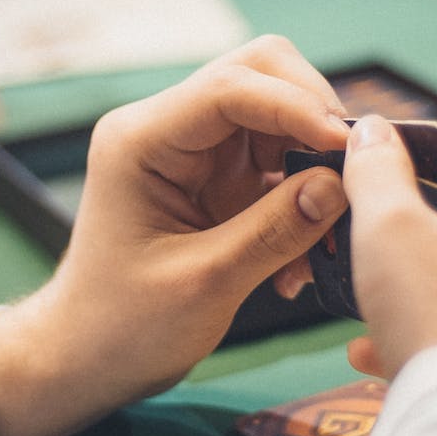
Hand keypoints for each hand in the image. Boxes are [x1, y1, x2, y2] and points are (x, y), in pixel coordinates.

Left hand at [0, 37, 350, 435]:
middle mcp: (167, 129)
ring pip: (278, 117)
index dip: (298, 106)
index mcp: (141, 140)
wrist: (87, 358)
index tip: (348, 146)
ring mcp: (194, 152)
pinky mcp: (216, 180)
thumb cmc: (122, 326)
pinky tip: (301, 260)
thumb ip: (275, 231)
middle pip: (260, 77)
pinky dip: (303, 199)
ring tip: (324, 240)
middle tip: (349, 177)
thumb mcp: (204, 284)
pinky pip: (277, 163)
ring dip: (313, 166)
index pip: (230, 87)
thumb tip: (341, 185)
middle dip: (313, 119)